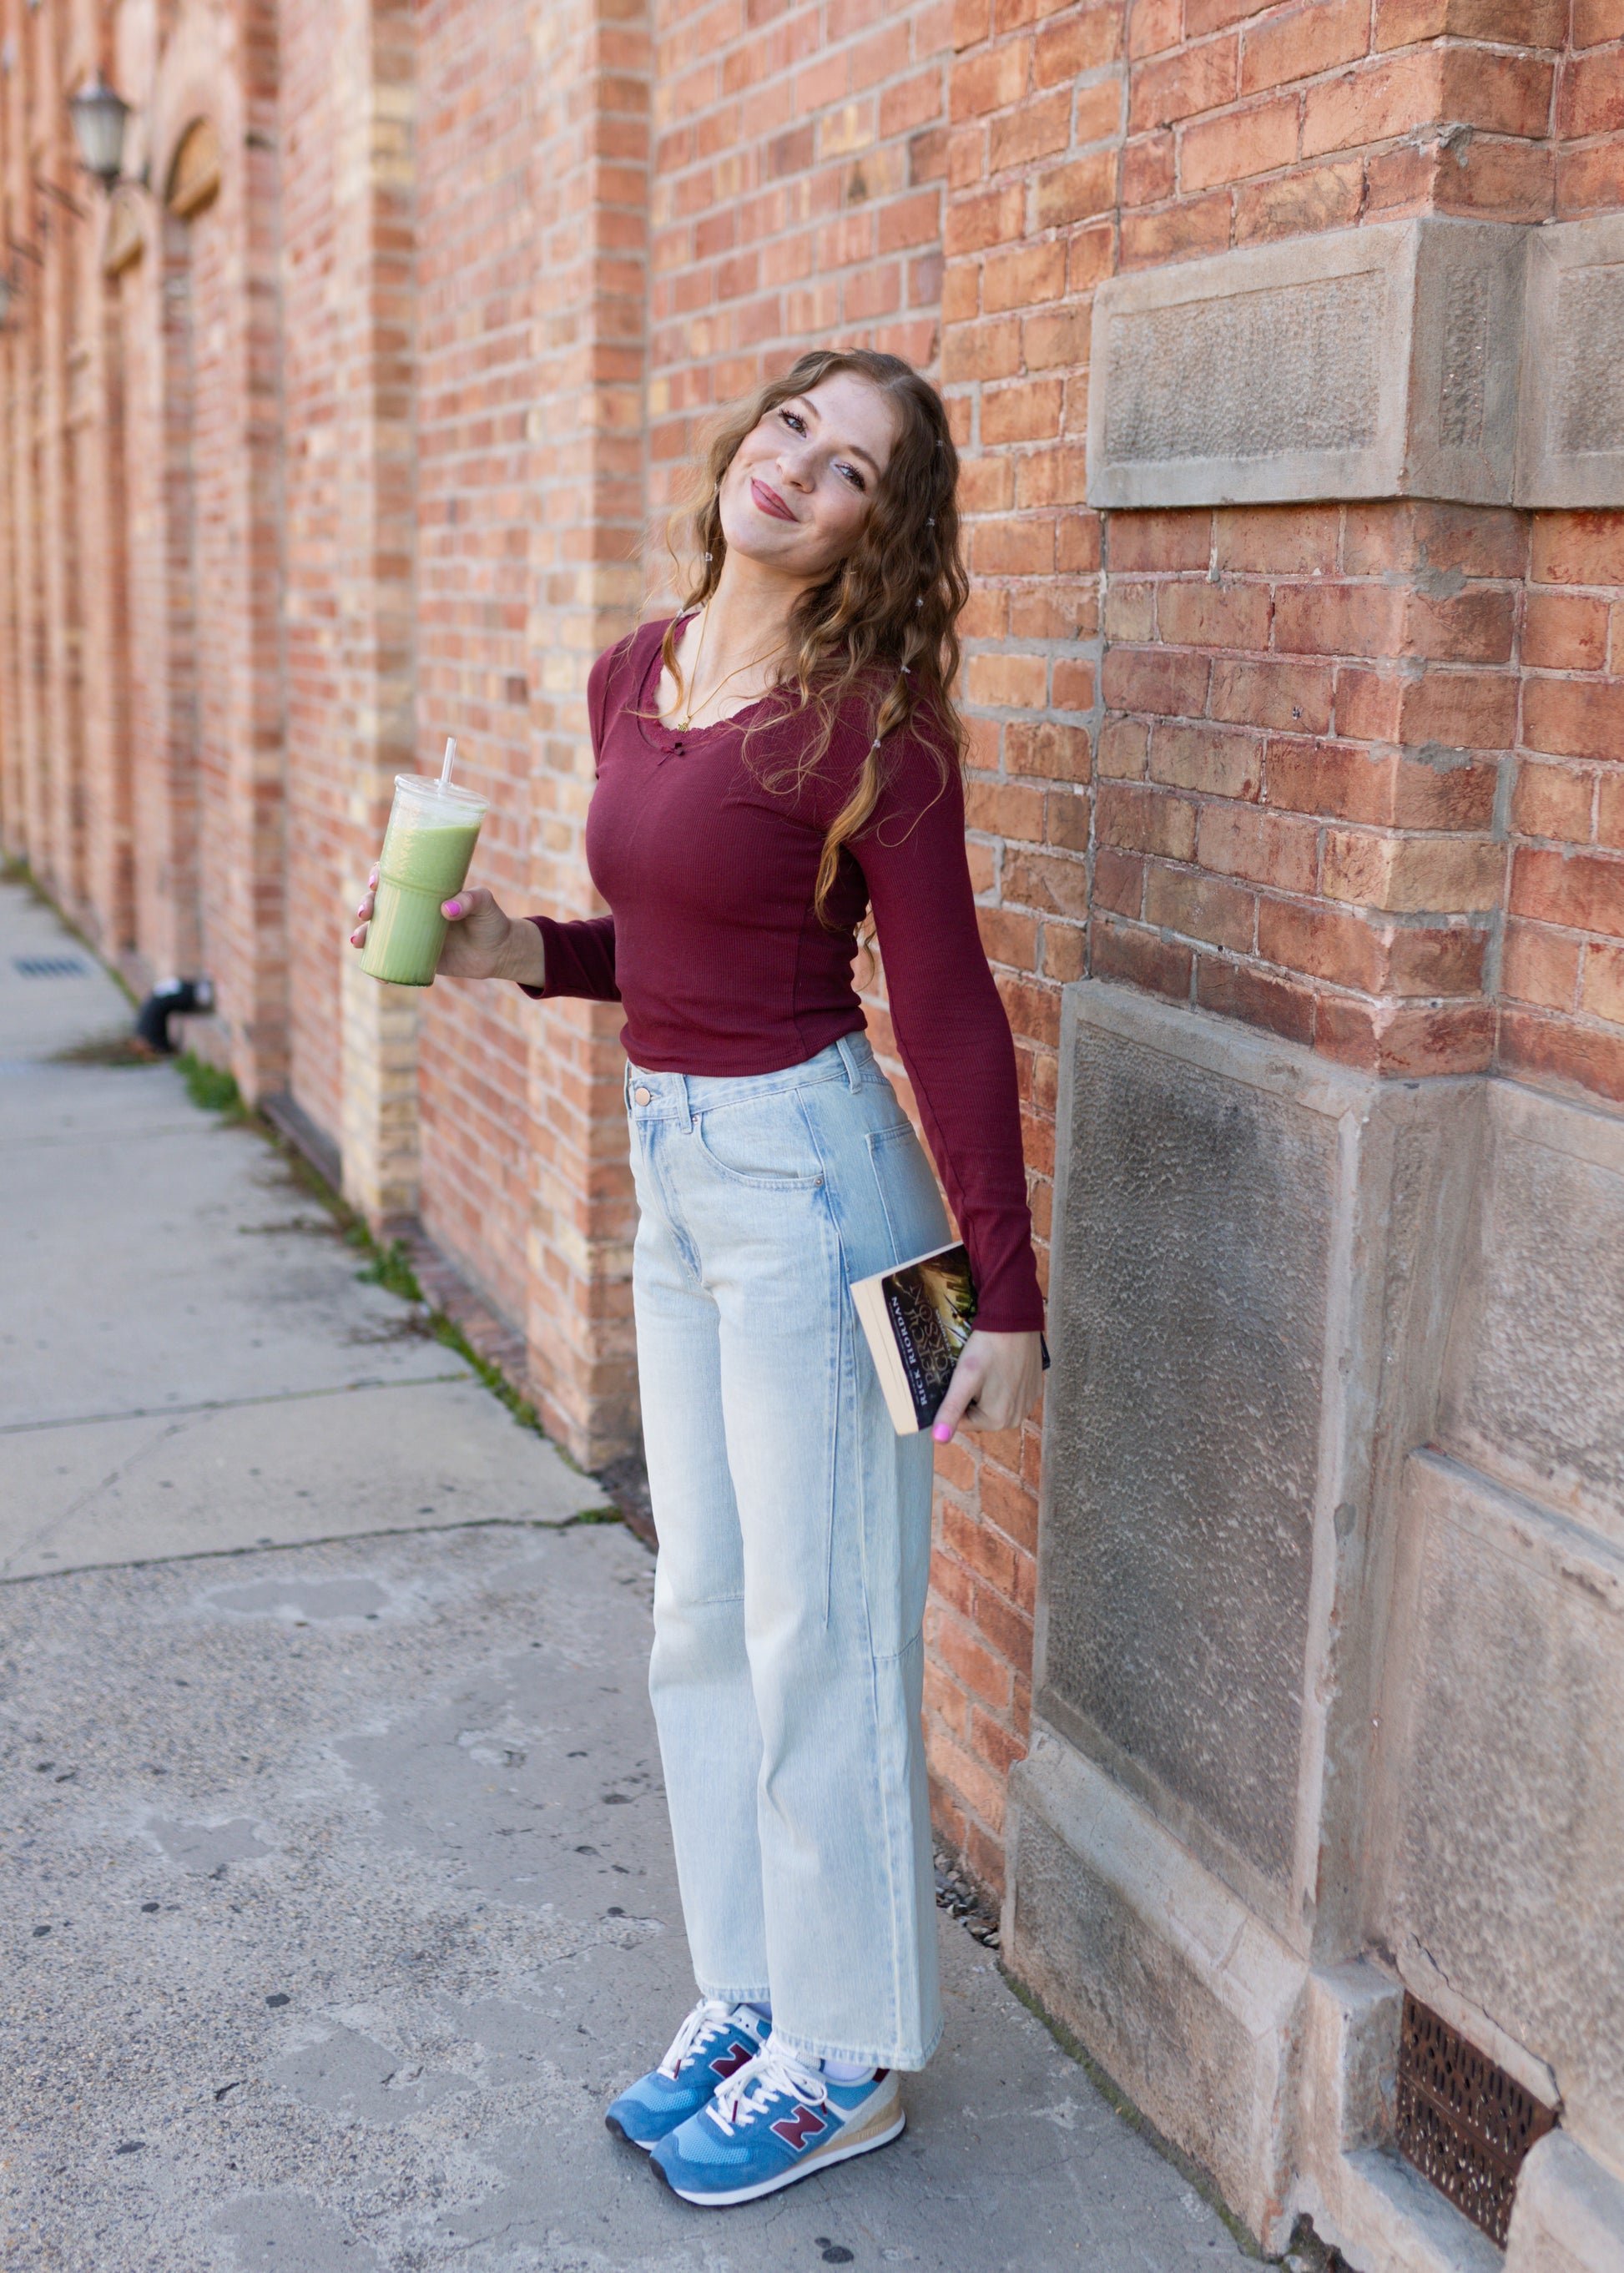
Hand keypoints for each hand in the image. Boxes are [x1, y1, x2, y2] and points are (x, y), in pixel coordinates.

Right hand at [348, 872, 543, 983]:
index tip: (375, 881)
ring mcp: (411, 934)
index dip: (377, 876)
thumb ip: (471, 900)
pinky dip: (382, 970)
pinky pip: (392, 962)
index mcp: (424, 890)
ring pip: (378, 932)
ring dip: (362, 935)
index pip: (394, 877)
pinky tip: (380, 976)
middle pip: (379, 903)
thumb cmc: (491, 921)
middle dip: (364, 905)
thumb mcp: (484, 904)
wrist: (498, 953)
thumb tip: (446, 909)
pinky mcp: (416, 958)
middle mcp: (413, 910)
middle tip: (365, 913)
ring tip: (358, 941)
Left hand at [931, 1328, 1043, 1443]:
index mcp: (998, 1421)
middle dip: (971, 1397)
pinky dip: (1002, 1383)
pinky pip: (1010, 1393)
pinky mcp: (1035, 1389)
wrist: (1015, 1321)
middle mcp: (1016, 1418)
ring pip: (993, 1404)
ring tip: (984, 1367)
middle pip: (978, 1414)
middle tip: (971, 1372)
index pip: (961, 1421)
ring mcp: (1028, 1403)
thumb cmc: (987, 1349)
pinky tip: (999, 1366)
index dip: (954, 1400)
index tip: (957, 1380)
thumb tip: (938, 1440)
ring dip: (985, 1390)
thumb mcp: (964, 1379)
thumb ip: (951, 1410)